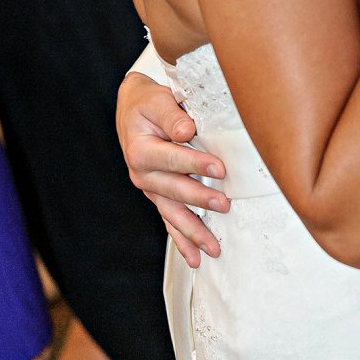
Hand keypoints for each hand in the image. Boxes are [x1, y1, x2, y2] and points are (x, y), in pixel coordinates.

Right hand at [117, 72, 226, 266]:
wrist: (134, 108)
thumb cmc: (150, 102)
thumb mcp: (157, 100)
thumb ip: (171, 115)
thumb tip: (186, 130)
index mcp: (141, 150)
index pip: (172, 158)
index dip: (195, 164)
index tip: (219, 169)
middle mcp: (142, 174)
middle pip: (174, 190)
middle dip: (200, 199)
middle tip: (224, 205)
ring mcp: (150, 188)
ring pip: (172, 213)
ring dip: (193, 231)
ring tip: (213, 247)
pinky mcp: (158, 195)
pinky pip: (169, 220)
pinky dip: (182, 239)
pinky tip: (195, 258)